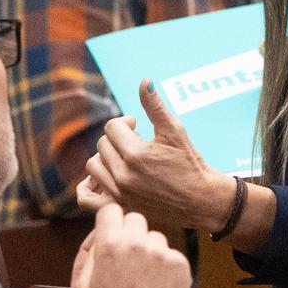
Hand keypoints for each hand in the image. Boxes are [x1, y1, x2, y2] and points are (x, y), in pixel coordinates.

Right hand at [72, 204, 190, 287]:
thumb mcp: (82, 286)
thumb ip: (90, 254)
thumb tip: (98, 233)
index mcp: (109, 244)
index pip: (110, 210)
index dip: (110, 220)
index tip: (112, 229)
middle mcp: (136, 242)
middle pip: (135, 219)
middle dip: (131, 233)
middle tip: (129, 255)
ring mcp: (160, 251)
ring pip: (155, 236)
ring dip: (150, 249)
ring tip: (144, 275)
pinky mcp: (179, 263)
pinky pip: (171, 254)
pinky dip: (166, 265)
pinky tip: (159, 284)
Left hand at [83, 79, 235, 230]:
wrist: (200, 200)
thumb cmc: (189, 163)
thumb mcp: (175, 130)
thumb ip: (155, 106)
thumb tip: (145, 81)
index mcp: (135, 154)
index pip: (112, 127)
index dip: (126, 123)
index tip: (138, 127)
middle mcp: (123, 175)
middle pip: (102, 144)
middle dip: (118, 139)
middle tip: (136, 143)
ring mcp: (119, 194)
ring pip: (93, 166)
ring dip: (106, 157)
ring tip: (124, 158)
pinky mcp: (119, 206)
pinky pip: (87, 198)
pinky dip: (88, 187)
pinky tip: (102, 178)